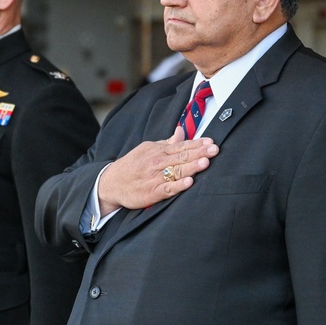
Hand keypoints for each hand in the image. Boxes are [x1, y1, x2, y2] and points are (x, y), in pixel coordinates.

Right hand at [98, 127, 217, 213]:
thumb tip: (181, 131)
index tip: (211, 142)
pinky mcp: (152, 193)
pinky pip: (167, 188)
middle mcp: (157, 163)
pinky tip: (188, 182)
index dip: (196, 144)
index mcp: (157, 151)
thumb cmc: (132, 165)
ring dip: (191, 167)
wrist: (111, 182)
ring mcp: (155, 178)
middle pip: (181, 157)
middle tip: (214, 150)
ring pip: (176, 171)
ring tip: (205, 163)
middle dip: (199, 153)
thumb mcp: (147, 149)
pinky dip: (178, 185)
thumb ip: (166, 142)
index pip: (180, 146)